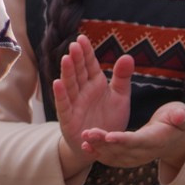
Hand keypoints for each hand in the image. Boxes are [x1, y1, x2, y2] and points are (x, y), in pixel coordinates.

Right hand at [50, 34, 134, 158]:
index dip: (86, 52)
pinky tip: (57, 83)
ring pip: (70, 85)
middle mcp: (83, 91)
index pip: (89, 64)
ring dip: (67, 72)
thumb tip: (127, 56)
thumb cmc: (109, 119)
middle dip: (76, 58)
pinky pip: (64, 105)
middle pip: (78, 72)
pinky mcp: (68, 118)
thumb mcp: (120, 97)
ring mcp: (74, 104)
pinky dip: (60, 94)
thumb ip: (122, 77)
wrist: (102, 146)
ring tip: (66, 59)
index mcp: (95, 83)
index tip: (82, 38)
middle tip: (74, 45)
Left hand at [77, 100, 184, 171]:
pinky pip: (112, 159)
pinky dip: (98, 154)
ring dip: (98, 148)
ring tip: (83, 138)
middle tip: (88, 133)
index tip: (109, 136)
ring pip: (114, 156)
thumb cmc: (176, 121)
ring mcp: (136, 158)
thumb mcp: (181, 114)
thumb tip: (180, 116)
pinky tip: (85, 147)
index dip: (124, 140)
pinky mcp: (128, 158)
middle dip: (104, 143)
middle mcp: (145, 153)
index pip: (138, 141)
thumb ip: (180, 116)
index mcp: (157, 140)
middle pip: (122, 150)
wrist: (174, 139)